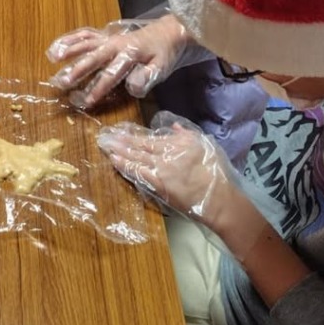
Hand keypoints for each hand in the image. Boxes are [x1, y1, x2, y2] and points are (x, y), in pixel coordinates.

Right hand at [46, 12, 191, 107]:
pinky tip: (57, 46)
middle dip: (76, 70)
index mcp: (129, 53)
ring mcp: (108, 38)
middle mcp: (115, 44)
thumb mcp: (162, 67)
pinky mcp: (105, 36)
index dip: (98, 88)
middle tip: (62, 82)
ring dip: (69, 50)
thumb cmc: (163, 53)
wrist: (168, 32)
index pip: (111, 74)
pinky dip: (71, 39)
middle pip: (92, 57)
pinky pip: (85, 35)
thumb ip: (147, 77)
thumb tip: (132, 87)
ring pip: (86, 44)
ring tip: (52, 58)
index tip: (86, 101)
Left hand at [97, 112, 267, 256]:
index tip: (120, 130)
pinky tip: (114, 159)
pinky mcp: (157, 182)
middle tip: (105, 134)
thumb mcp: (205, 146)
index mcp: (178, 142)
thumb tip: (173, 126)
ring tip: (105, 144)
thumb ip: (187, 135)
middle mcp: (167, 152)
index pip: (150, 138)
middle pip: (140, 145)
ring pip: (136, 156)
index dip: (134, 134)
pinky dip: (124, 165)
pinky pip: (137, 171)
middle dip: (121, 140)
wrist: (219, 198)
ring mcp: (161, 167)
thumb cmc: (215, 174)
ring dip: (119, 150)